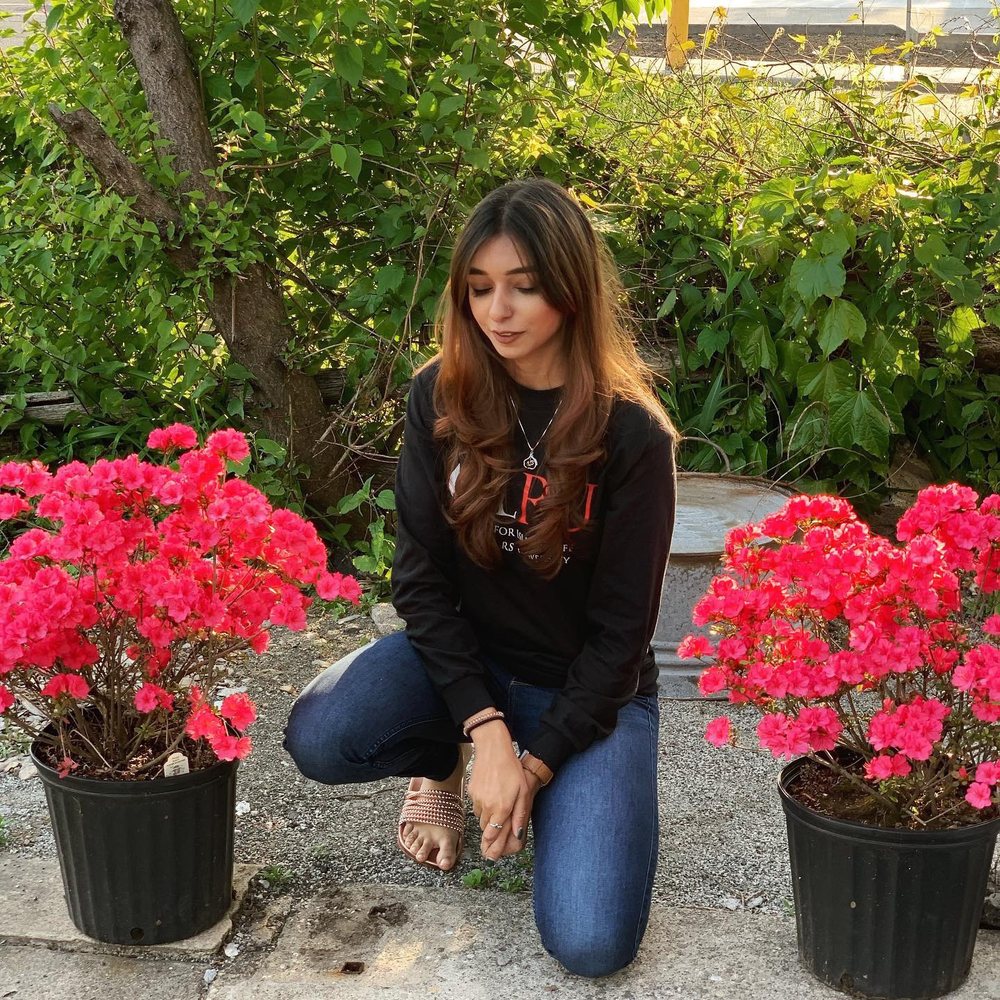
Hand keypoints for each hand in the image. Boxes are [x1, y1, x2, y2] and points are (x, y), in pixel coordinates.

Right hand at [466, 720, 521, 856]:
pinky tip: (492, 796)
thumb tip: (517, 834)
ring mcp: (477, 799)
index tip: (491, 856)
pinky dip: (483, 806)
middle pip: (486, 829)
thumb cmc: (512, 770)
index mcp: (500, 808)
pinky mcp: (471, 791)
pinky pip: (477, 806)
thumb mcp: (523, 792)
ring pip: (481, 818)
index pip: (493, 836)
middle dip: (491, 833)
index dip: (492, 847)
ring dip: (488, 819)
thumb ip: (519, 815)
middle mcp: (486, 806)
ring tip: (498, 810)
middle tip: (495, 839)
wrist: (493, 749)